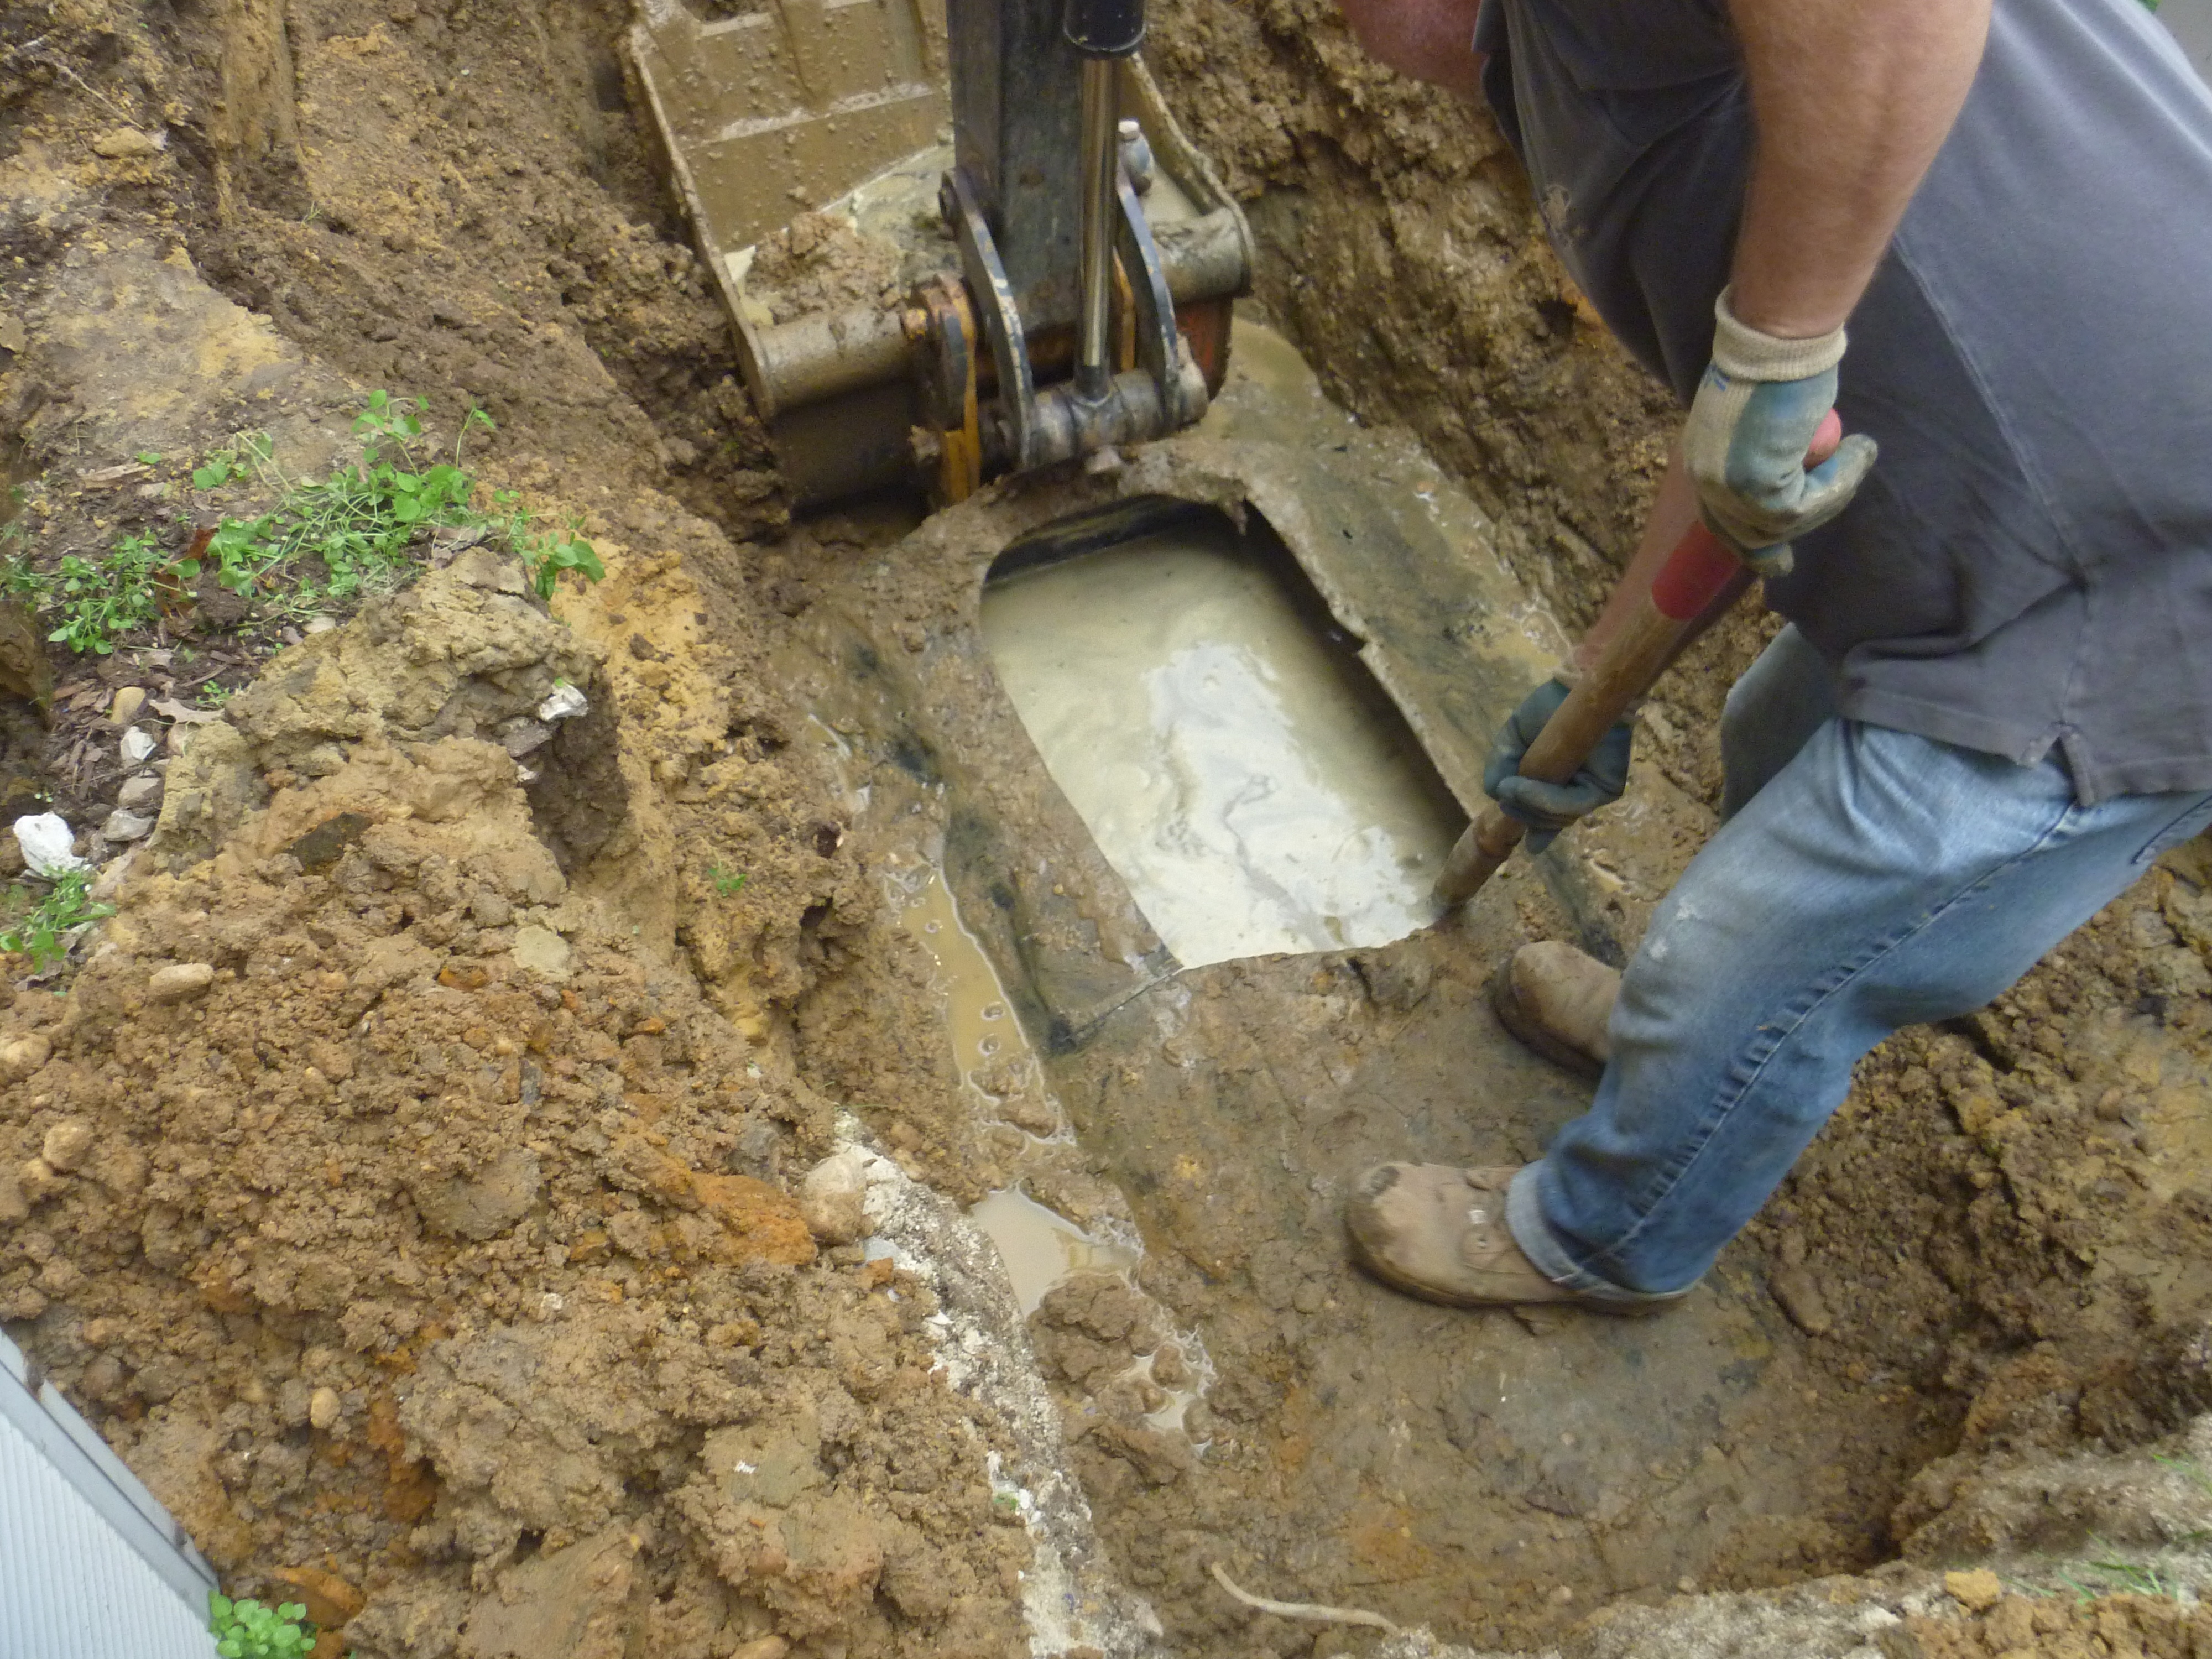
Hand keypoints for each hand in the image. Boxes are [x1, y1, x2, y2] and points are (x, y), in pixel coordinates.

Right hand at [1482, 677, 1632, 854]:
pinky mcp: (1608, 788)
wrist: (1577, 686)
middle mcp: (1577, 794)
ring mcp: (1593, 793)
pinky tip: (1524, 786)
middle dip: (1522, 814)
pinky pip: (1573, 803)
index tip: (1526, 844)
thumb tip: (1495, 794)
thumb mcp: (1513, 739)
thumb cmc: (1548, 710)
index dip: (1535, 831)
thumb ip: (1501, 767)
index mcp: (1557, 787)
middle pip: (1548, 823)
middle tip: (1506, 791)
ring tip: (1511, 786)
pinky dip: (1545, 799)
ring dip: (1530, 806)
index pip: (1547, 820)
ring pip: (1559, 818)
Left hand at [1683, 287, 1877, 575]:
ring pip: (1783, 521)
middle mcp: (1706, 477)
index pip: (1718, 516)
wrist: (1777, 340)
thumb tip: (1788, 463)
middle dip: (1775, 547)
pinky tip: (1859, 452)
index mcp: (1702, 457)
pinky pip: (1805, 504)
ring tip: (1857, 455)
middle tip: (1794, 560)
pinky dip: (1839, 482)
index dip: (1745, 542)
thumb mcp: (1758, 413)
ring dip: (1829, 494)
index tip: (1771, 561)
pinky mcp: (1759, 487)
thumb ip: (1761, 446)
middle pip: (1745, 532)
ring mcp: (1729, 486)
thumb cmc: (1775, 360)